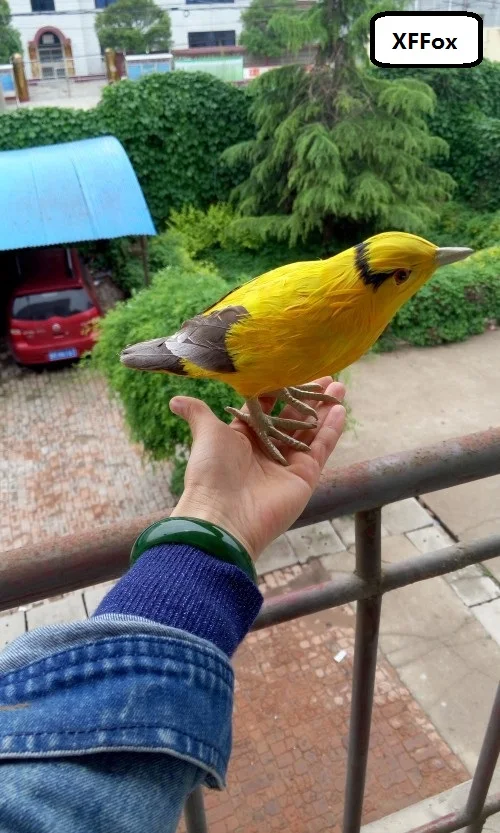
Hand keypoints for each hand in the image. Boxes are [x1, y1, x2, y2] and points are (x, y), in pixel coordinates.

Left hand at [169, 377, 345, 560]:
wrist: (224, 514)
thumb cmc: (210, 472)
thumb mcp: (206, 434)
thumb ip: (198, 413)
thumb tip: (175, 400)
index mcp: (244, 437)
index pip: (267, 407)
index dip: (280, 389)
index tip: (292, 369)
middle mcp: (268, 449)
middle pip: (293, 417)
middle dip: (309, 396)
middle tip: (326, 375)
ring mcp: (288, 463)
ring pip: (311, 430)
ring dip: (325, 409)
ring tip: (339, 387)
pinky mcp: (304, 476)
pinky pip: (321, 449)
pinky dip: (332, 430)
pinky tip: (340, 409)